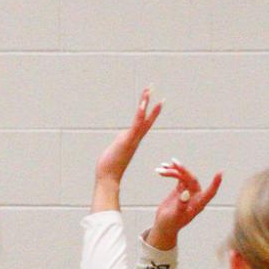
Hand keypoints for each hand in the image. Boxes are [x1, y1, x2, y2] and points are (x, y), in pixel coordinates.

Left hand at [92, 89, 161, 208]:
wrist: (108, 178)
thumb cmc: (110, 168)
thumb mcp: (116, 151)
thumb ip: (121, 142)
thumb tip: (122, 138)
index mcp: (133, 141)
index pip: (144, 125)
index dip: (150, 115)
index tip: (157, 104)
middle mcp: (136, 139)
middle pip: (147, 120)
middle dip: (153, 107)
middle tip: (160, 95)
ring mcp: (132, 139)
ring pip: (142, 118)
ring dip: (145, 103)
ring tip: (149, 90)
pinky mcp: (128, 140)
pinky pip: (136, 124)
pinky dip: (140, 113)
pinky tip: (143, 103)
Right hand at [147, 161, 221, 252]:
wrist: (163, 226)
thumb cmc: (171, 224)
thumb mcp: (176, 216)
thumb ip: (181, 205)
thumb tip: (185, 193)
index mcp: (199, 204)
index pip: (210, 192)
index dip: (215, 183)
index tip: (220, 172)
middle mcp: (195, 195)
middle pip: (191, 179)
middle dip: (182, 171)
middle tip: (173, 164)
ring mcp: (188, 190)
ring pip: (184, 176)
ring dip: (173, 171)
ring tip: (160, 170)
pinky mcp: (180, 188)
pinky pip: (178, 176)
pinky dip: (171, 172)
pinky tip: (162, 168)